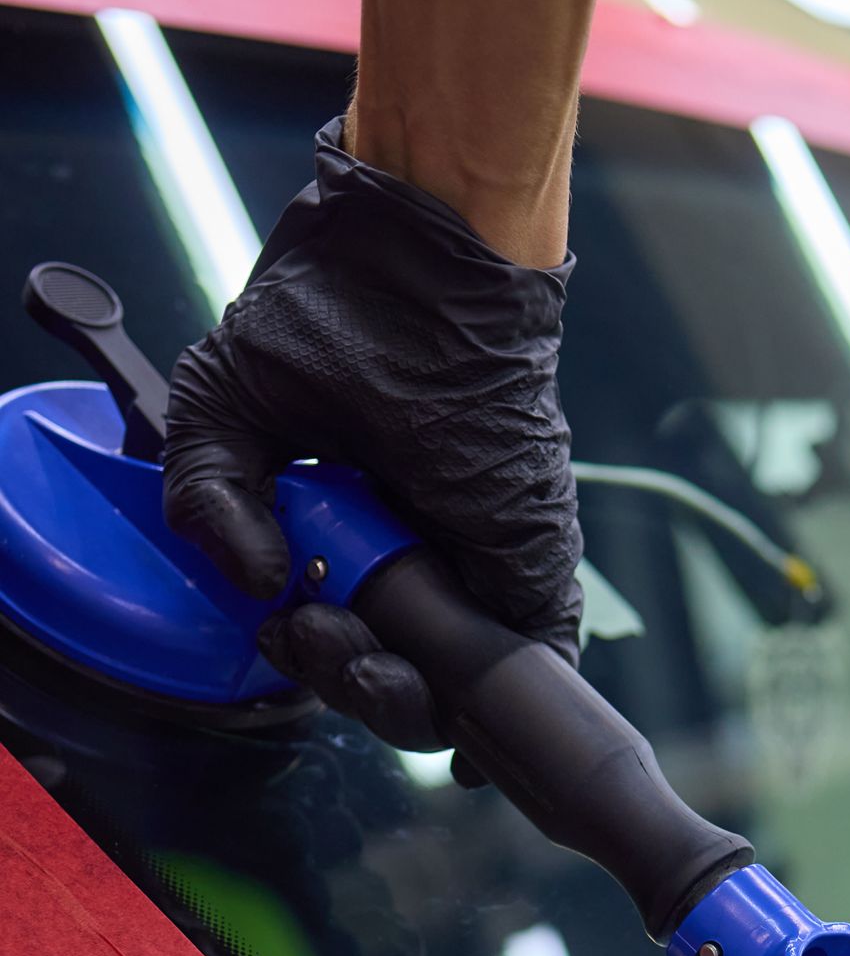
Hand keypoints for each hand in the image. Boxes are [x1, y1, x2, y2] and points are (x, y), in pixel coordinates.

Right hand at [163, 118, 582, 748]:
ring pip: (452, 694)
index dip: (309, 658)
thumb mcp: (223, 408)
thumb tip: (260, 589)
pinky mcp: (533, 568)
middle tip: (308, 632)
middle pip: (397, 684)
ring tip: (344, 634)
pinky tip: (419, 675)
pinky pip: (523, 668)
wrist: (415, 258)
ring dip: (389, 694)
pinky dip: (478, 697)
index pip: (343, 640)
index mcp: (359, 540)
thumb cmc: (327, 313)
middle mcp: (426, 564)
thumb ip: (210, 502)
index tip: (279, 629)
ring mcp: (484, 572)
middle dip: (343, 682)